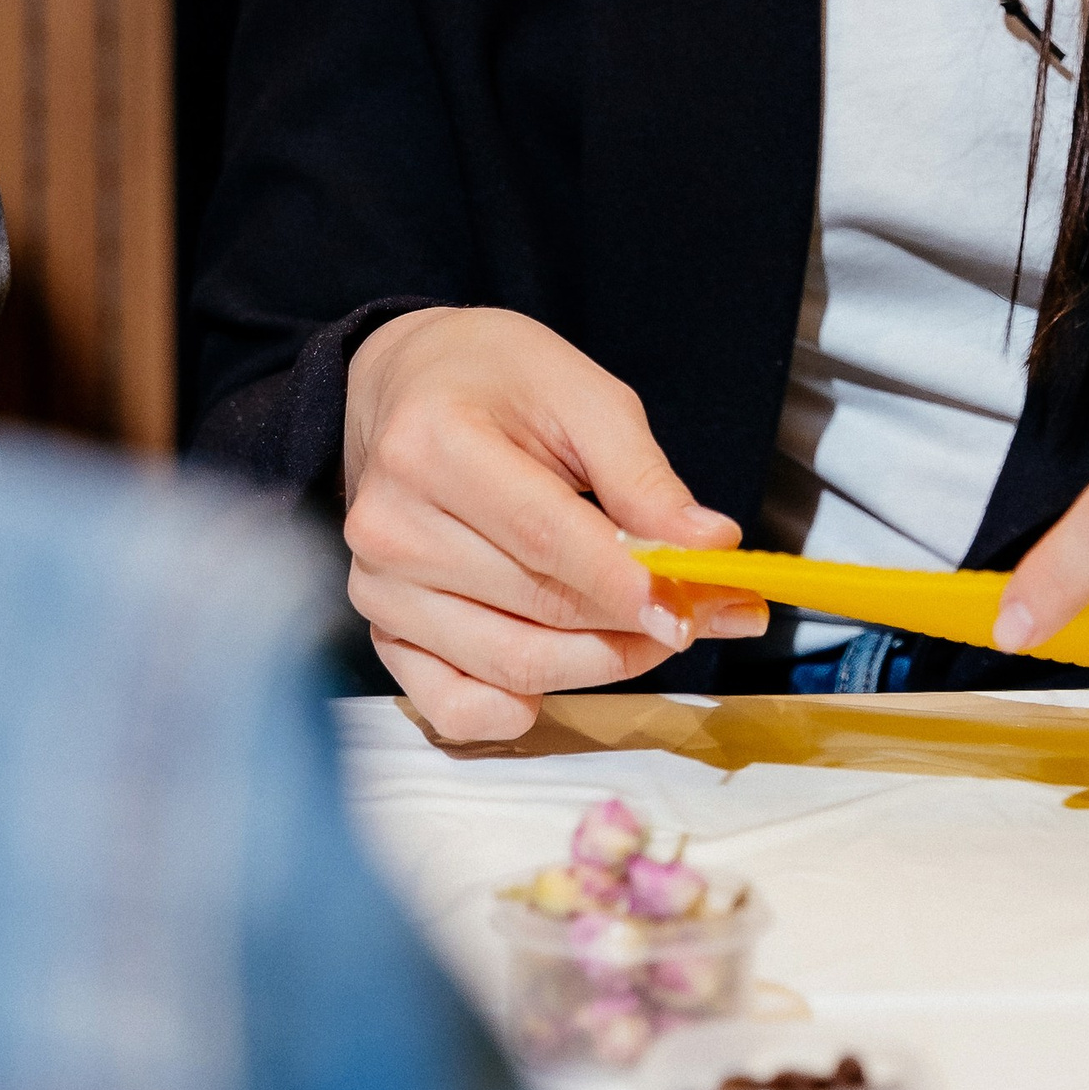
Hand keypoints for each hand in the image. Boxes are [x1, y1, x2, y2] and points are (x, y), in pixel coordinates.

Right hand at [341, 306, 767, 743]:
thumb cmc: (494, 380)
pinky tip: (570, 670)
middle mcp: (392, 525)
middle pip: (537, 607)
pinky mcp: (383, 632)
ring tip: (653, 630)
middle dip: (635, 623)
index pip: (544, 538)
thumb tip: (709, 546)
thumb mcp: (581, 393)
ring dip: (600, 662)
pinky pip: (454, 706)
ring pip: (512, 665)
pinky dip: (521, 709)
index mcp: (434, 445)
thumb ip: (642, 475)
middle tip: (705, 612)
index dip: (625, 583)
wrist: (406, 386)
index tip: (689, 607)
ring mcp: (379, 588)